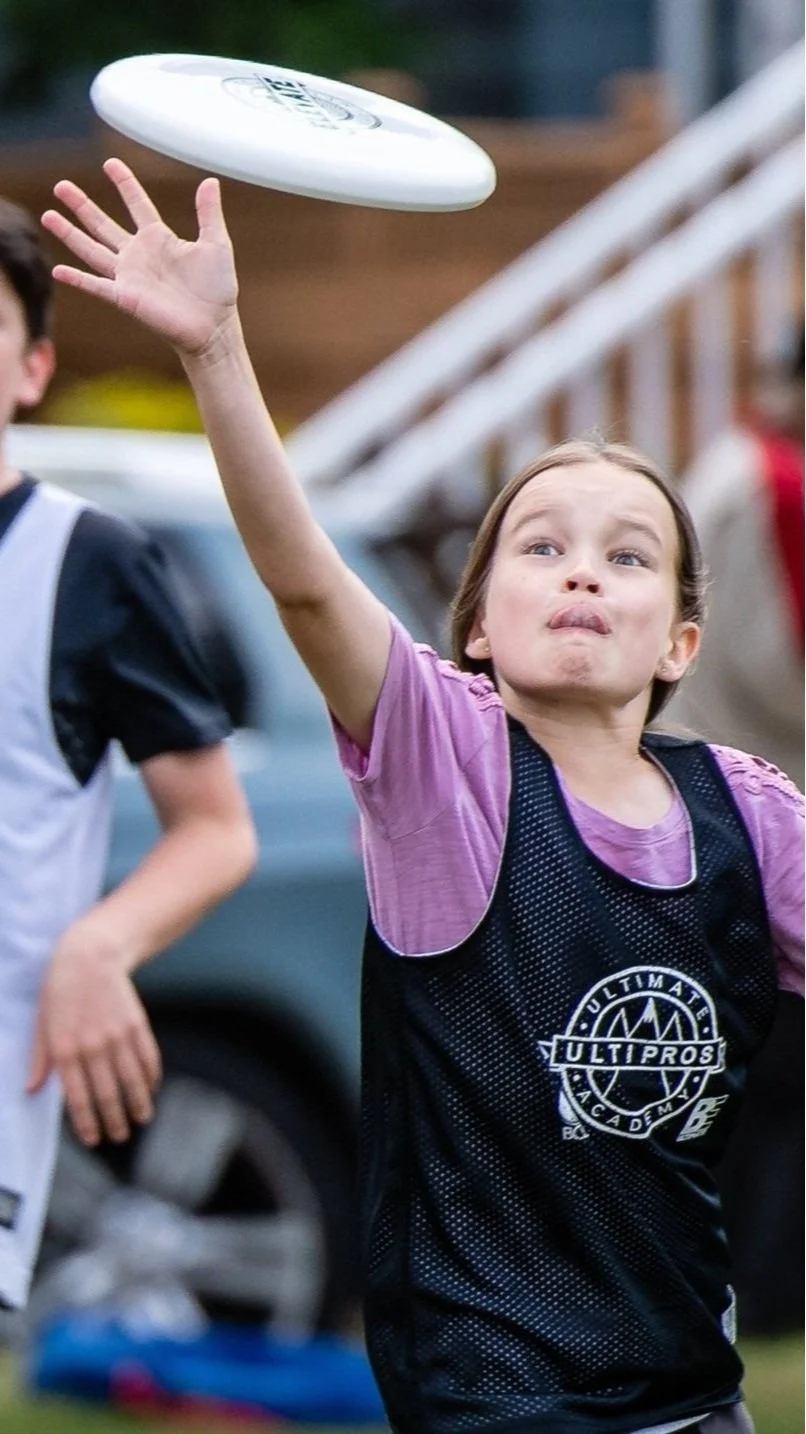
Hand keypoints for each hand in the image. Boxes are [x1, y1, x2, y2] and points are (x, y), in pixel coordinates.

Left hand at [27, 921, 161, 1146]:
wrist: (90, 955)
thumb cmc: (59, 989)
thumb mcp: (41, 1023)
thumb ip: (39, 1059)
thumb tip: (31, 1090)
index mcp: (65, 1049)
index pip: (78, 1097)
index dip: (86, 1122)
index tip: (93, 1139)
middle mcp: (92, 1046)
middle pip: (107, 1093)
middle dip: (114, 1120)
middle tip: (119, 1137)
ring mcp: (117, 1035)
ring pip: (131, 1079)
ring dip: (138, 1104)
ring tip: (141, 1120)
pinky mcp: (136, 1023)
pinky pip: (148, 1056)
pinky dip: (151, 1076)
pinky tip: (151, 1088)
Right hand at [41, 157, 238, 357]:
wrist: (214, 327)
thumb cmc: (217, 289)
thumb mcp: (217, 244)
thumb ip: (209, 213)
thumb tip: (210, 181)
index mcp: (159, 238)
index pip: (137, 204)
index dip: (124, 183)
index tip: (110, 163)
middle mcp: (138, 254)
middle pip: (103, 224)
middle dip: (81, 205)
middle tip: (61, 186)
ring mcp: (129, 276)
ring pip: (91, 250)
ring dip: (69, 233)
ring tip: (48, 215)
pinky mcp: (125, 297)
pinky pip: (96, 286)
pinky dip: (77, 279)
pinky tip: (58, 270)